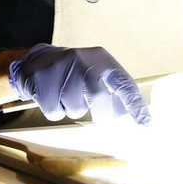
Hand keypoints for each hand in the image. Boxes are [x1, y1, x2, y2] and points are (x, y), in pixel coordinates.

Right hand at [6, 44, 151, 124]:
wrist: (37, 61)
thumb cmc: (75, 73)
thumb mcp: (96, 73)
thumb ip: (112, 90)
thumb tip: (127, 117)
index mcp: (102, 60)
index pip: (124, 83)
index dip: (136, 104)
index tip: (145, 123)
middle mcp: (83, 62)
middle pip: (99, 100)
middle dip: (101, 115)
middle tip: (99, 117)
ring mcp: (61, 70)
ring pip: (76, 110)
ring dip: (73, 110)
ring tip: (65, 94)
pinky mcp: (41, 81)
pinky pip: (55, 113)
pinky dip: (55, 111)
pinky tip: (51, 95)